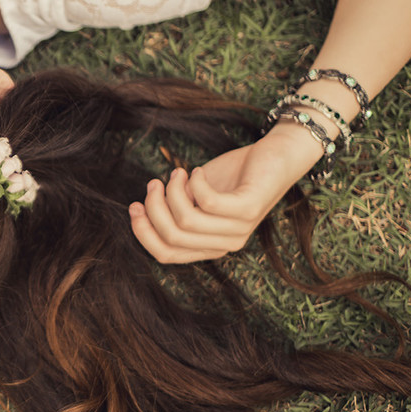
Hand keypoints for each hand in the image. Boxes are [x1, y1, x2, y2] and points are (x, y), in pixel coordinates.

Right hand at [128, 126, 321, 263]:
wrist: (276, 158)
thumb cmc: (234, 177)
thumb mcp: (196, 197)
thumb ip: (175, 208)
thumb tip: (146, 208)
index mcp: (209, 247)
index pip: (165, 254)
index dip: (143, 231)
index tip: (134, 205)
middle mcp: (224, 245)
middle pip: (171, 236)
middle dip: (153, 206)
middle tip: (154, 183)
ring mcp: (238, 229)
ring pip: (185, 220)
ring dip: (172, 191)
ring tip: (178, 173)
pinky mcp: (248, 209)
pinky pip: (207, 201)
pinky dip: (195, 182)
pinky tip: (197, 171)